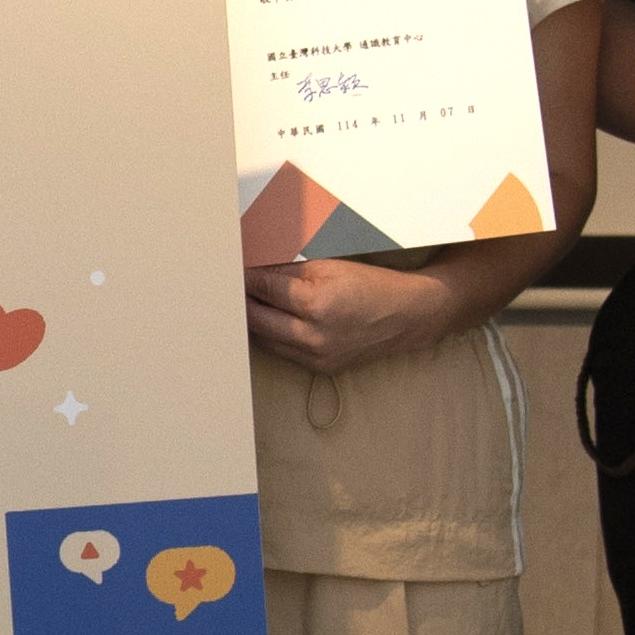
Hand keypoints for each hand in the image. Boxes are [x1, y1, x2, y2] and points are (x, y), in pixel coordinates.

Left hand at [243, 256, 461, 374]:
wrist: (407, 316)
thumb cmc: (370, 284)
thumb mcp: (329, 266)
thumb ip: (287, 270)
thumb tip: (253, 268)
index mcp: (316, 304)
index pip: (263, 288)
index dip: (243, 277)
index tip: (229, 267)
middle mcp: (314, 336)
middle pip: (255, 319)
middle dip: (240, 300)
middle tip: (227, 285)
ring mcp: (316, 356)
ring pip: (264, 339)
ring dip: (253, 321)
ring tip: (245, 302)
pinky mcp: (319, 368)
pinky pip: (282, 352)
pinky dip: (272, 335)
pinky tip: (269, 320)